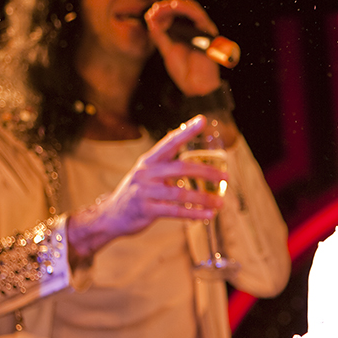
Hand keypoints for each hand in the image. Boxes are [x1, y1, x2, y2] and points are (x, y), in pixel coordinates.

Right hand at [66, 116, 227, 264]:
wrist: (111, 216)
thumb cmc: (137, 194)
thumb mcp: (148, 175)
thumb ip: (168, 169)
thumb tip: (198, 166)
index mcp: (149, 161)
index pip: (170, 142)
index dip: (186, 131)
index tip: (202, 120)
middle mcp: (146, 173)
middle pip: (181, 168)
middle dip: (206, 172)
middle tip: (226, 177)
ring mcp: (145, 191)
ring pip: (180, 193)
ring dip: (203, 198)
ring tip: (221, 203)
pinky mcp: (146, 210)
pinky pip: (175, 211)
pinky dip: (193, 213)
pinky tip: (208, 215)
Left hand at [145, 0, 222, 97]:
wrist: (195, 86)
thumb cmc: (184, 71)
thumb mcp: (166, 49)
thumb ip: (159, 34)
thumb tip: (150, 17)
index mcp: (186, 32)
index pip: (176, 14)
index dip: (163, 10)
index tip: (151, 13)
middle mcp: (196, 29)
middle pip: (184, 7)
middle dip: (167, 5)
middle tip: (155, 8)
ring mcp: (203, 30)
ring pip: (191, 7)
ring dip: (175, 4)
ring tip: (161, 6)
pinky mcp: (208, 33)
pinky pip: (198, 15)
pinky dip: (185, 9)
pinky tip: (173, 7)